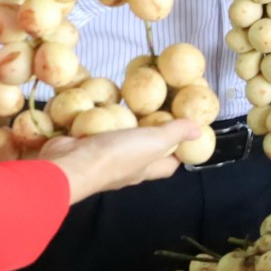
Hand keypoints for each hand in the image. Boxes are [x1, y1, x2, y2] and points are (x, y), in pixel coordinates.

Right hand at [44, 119, 208, 202]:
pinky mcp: (84, 146)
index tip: (183, 128)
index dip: (179, 150)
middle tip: (154, 106)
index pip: (169, 163)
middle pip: (144, 151)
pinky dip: (99, 119)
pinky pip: (96, 132)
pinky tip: (103, 103)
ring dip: (123, 124)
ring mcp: (103, 158)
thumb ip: (175, 134)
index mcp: (146, 169)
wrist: (71, 164)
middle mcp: (126, 167)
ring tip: (130, 101)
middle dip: (150, 132)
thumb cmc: (117, 156)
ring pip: (118, 140)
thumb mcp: (154, 142)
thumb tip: (199, 131)